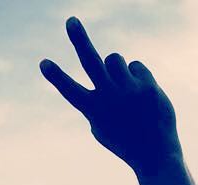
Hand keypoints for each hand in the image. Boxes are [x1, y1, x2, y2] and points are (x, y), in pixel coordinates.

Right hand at [40, 17, 181, 174]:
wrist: (154, 152)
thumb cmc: (123, 140)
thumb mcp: (101, 127)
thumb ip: (96, 101)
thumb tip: (106, 68)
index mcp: (92, 110)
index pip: (70, 90)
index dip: (56, 76)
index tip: (43, 62)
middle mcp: (108, 97)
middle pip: (90, 61)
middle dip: (79, 40)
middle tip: (71, 21)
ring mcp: (128, 89)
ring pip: (114, 58)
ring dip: (115, 67)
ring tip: (123, 88)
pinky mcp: (145, 84)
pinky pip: (135, 66)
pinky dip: (135, 76)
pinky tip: (141, 95)